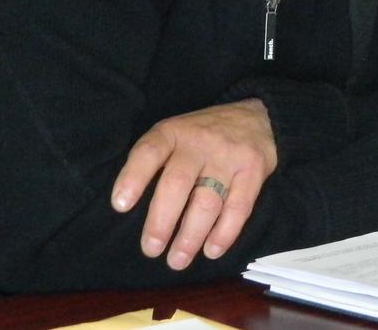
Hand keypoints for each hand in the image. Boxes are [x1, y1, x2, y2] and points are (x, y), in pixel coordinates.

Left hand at [111, 98, 276, 269]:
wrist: (257, 118)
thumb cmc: (204, 136)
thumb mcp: (176, 134)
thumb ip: (157, 162)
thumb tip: (130, 208)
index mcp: (173, 132)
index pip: (149, 151)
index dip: (133, 177)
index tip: (120, 205)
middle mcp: (200, 142)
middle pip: (177, 183)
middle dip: (161, 221)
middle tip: (151, 249)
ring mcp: (228, 156)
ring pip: (207, 201)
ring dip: (190, 236)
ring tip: (178, 260)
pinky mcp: (253, 170)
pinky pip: (239, 207)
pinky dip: (224, 233)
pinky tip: (211, 250)